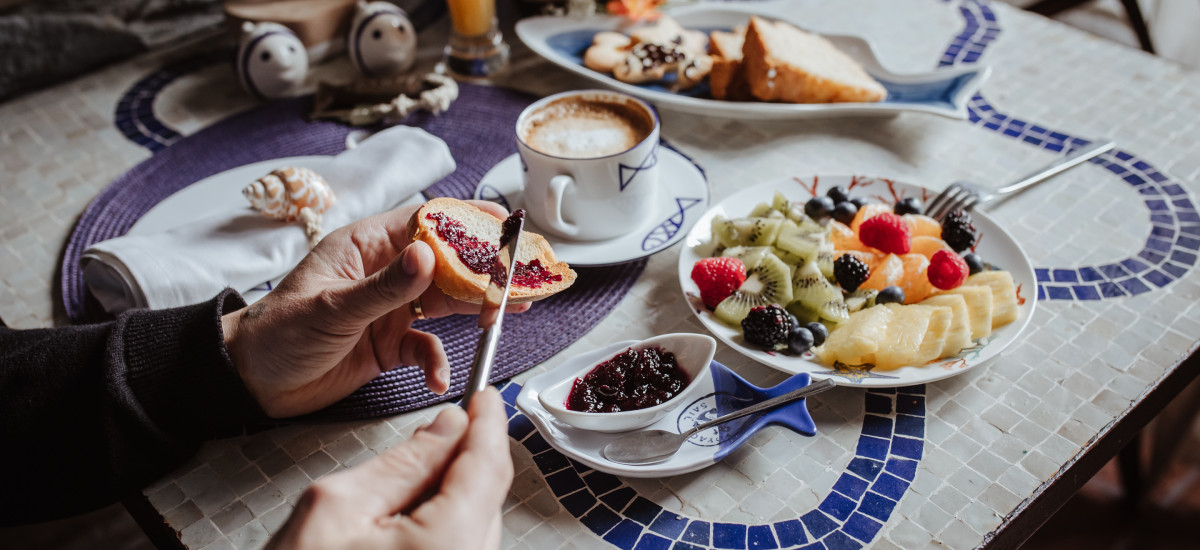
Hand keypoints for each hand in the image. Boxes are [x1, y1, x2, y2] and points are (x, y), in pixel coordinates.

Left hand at [222, 201, 529, 417]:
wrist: (252, 382)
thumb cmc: (277, 334)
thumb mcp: (332, 308)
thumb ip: (385, 287)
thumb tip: (429, 256)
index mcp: (367, 246)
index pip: (428, 222)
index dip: (470, 221)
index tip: (506, 226)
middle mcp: (385, 272)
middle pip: (449, 261)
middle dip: (486, 270)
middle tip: (524, 278)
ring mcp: (390, 308)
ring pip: (446, 301)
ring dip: (476, 310)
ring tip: (505, 317)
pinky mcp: (389, 343)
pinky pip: (427, 347)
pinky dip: (437, 362)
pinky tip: (436, 377)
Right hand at [266, 387, 512, 549]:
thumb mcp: (337, 507)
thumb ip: (402, 462)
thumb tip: (447, 426)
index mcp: (448, 546)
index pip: (488, 466)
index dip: (488, 423)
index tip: (486, 396)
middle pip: (489, 497)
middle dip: (467, 457)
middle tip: (441, 429)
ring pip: (478, 526)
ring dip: (454, 494)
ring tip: (407, 484)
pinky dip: (446, 526)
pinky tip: (408, 520)